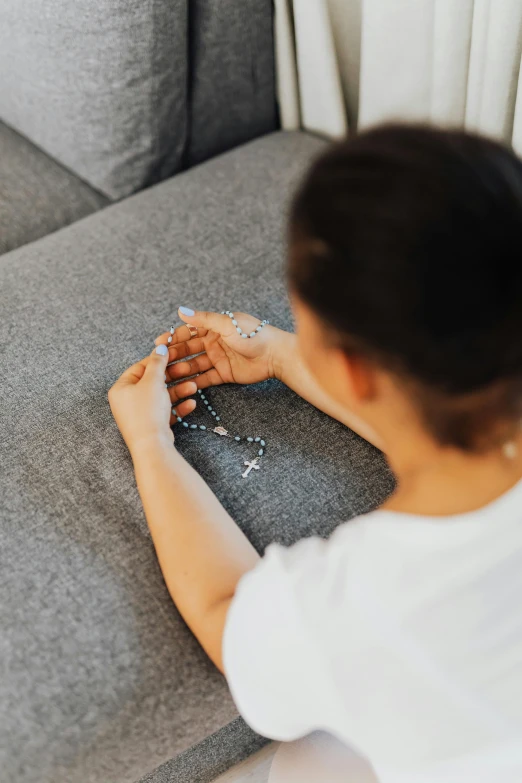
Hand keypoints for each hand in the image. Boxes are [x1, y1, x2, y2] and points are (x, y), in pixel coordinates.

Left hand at [108, 345, 196, 453]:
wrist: (151, 446)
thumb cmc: (147, 411)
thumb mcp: (153, 381)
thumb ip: (157, 362)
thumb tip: (159, 347)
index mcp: (121, 388)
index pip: (140, 367)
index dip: (158, 360)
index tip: (173, 354)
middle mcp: (127, 401)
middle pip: (152, 382)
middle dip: (173, 376)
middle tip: (187, 369)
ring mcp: (139, 415)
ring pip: (161, 397)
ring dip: (178, 390)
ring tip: (194, 386)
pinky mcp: (151, 426)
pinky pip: (165, 412)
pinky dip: (177, 407)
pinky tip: (191, 403)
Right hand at [155, 308, 293, 407]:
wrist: (275, 354)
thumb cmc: (254, 334)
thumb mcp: (227, 324)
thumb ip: (203, 319)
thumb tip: (181, 310)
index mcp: (213, 327)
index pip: (188, 331)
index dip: (172, 338)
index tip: (158, 345)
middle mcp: (213, 342)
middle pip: (189, 349)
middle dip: (174, 355)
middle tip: (160, 363)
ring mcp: (218, 359)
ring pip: (194, 365)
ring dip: (182, 369)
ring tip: (168, 376)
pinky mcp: (224, 374)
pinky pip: (206, 378)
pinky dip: (195, 382)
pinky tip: (183, 385)